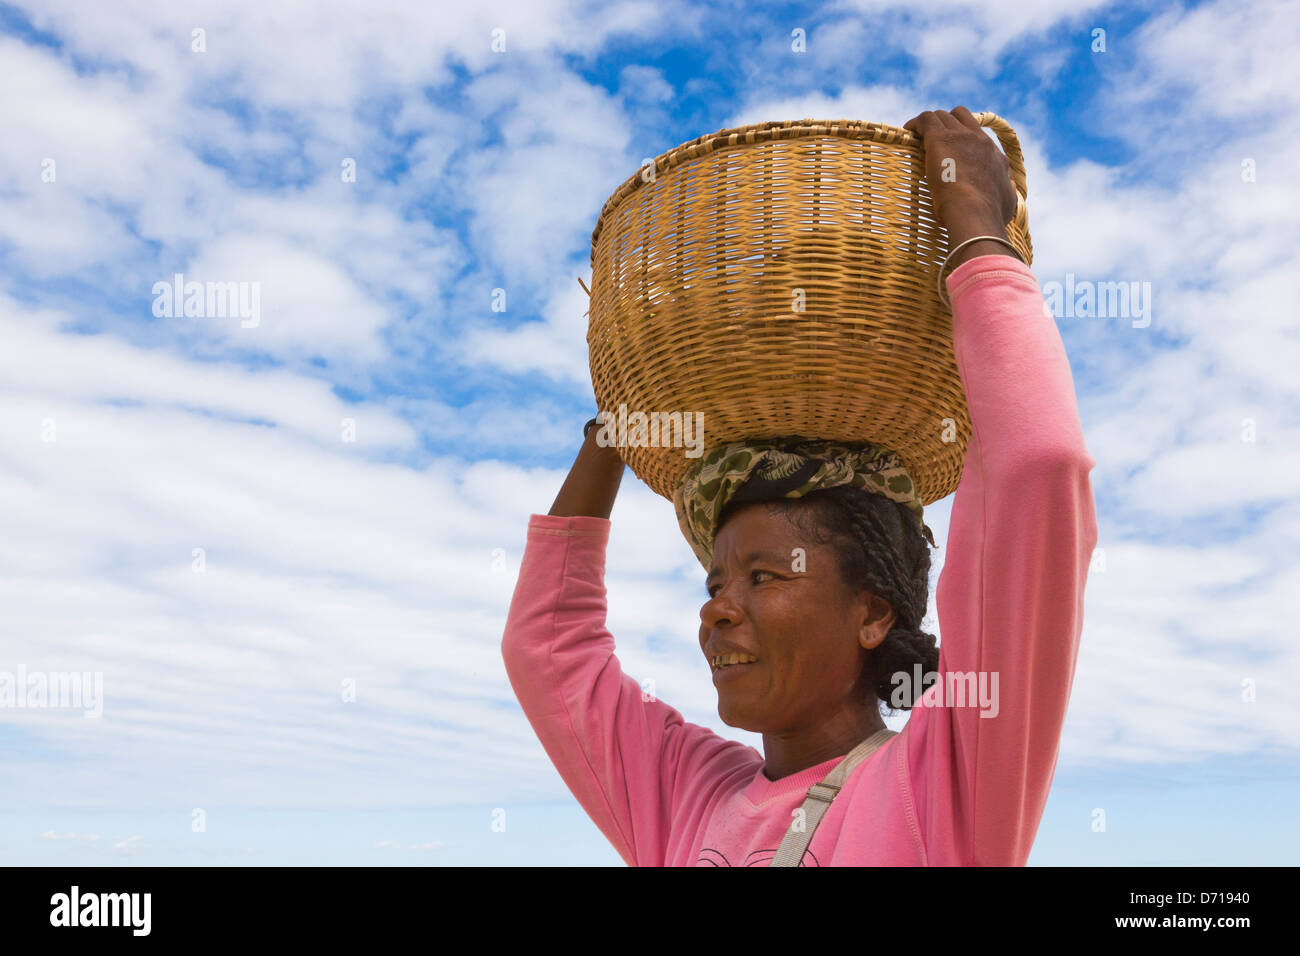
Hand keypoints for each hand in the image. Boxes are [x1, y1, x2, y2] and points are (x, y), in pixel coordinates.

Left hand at [902, 107, 1018, 240]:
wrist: (975, 213)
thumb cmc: (988, 215)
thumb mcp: (1008, 203)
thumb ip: (1008, 193)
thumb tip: (1011, 188)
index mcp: (994, 155)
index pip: (978, 135)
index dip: (963, 138)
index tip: (952, 148)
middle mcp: (979, 141)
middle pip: (961, 116)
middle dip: (946, 122)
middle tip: (931, 137)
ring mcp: (960, 137)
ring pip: (942, 116)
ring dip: (928, 123)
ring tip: (915, 134)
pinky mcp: (940, 138)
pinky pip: (926, 119)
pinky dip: (916, 123)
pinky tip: (908, 130)